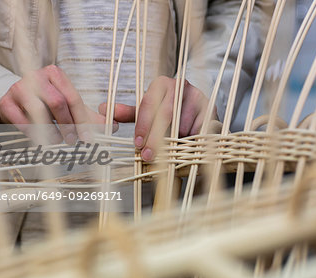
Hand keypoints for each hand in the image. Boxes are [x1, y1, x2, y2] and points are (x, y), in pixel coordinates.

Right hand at [0, 65, 109, 143]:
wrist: (19, 102)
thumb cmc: (50, 105)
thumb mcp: (71, 107)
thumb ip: (92, 116)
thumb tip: (114, 127)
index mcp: (55, 74)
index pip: (73, 98)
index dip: (83, 120)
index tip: (88, 138)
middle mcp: (35, 77)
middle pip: (57, 103)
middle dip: (68, 126)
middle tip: (73, 141)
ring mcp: (19, 88)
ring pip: (39, 113)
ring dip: (51, 132)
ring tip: (58, 140)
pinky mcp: (6, 102)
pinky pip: (21, 121)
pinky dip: (33, 133)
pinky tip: (40, 138)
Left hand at [98, 76, 216, 160]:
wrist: (198, 108)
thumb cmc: (169, 111)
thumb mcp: (148, 111)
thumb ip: (129, 112)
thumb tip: (103, 109)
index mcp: (162, 83)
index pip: (149, 104)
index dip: (143, 125)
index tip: (138, 144)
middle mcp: (180, 85)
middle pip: (166, 113)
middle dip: (155, 137)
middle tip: (148, 156)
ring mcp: (198, 96)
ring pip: (183, 124)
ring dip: (175, 141)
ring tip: (169, 151)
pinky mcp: (211, 109)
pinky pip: (199, 129)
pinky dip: (190, 140)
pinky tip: (185, 145)